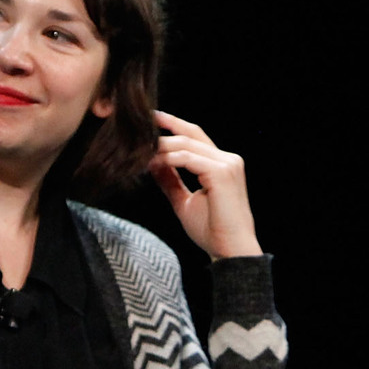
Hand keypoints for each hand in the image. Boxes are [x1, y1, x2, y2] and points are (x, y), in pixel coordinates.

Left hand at [147, 110, 261, 259]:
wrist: (230, 250)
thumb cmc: (212, 230)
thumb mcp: (184, 201)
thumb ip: (171, 182)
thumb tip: (153, 165)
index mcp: (222, 163)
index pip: (195, 136)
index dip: (173, 124)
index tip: (151, 118)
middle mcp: (228, 159)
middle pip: (191, 134)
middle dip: (164, 127)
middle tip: (139, 124)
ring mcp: (227, 164)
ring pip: (186, 144)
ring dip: (160, 146)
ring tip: (139, 150)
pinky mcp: (222, 173)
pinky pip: (187, 159)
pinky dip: (167, 159)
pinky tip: (151, 163)